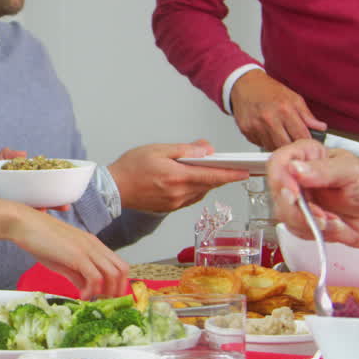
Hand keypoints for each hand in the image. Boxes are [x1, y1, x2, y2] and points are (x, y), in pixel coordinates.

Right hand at [0, 197, 127, 297]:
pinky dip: (92, 291)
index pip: (118, 265)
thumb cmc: (39, 239)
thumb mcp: (62, 260)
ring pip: (113, 274)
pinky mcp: (77, 255)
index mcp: (93, 244)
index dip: (119, 283)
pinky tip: (82, 296)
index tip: (109, 297)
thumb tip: (86, 289)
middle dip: (117, 290)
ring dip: (107, 292)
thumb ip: (76, 274)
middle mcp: (95, 245)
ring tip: (93, 301)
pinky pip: (95, 277)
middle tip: (104, 303)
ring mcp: (87, 249)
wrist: (25, 224)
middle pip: (121, 270)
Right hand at [107, 140, 248, 213]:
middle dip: (222, 176)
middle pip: (209, 184)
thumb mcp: (158, 149)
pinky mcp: (170, 208)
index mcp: (177, 176)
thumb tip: (206, 150)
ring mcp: (175, 203)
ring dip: (207, 182)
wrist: (113, 188)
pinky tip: (192, 180)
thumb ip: (185, 150)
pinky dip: (196, 188)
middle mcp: (179, 193)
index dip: (231, 174)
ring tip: (208, 170)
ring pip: (201, 192)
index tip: (245, 172)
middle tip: (233, 167)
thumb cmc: (131, 167)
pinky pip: (191, 198)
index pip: (212, 176)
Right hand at [229, 70, 326, 149]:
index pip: (301, 135)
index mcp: (284, 109)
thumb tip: (321, 127)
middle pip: (286, 145)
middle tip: (294, 142)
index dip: (307, 142)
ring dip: (278, 145)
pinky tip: (267, 132)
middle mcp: (269, 118)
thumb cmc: (269, 90)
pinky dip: (266, 141)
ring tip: (280, 135)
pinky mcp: (246, 131)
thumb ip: (307, 115)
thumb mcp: (293, 98)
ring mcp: (256, 126)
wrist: (244, 84)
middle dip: (292, 146)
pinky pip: (260, 144)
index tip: (308, 143)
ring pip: (272, 148)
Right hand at [266, 140, 358, 247]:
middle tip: (318, 213)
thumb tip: (296, 168)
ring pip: (283, 213)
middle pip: (277, 190)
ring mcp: (298, 199)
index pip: (279, 161)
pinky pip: (294, 228)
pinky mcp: (300, 219)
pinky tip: (331, 224)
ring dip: (308, 221)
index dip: (280, 178)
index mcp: (308, 156)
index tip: (294, 193)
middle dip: (297, 207)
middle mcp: (298, 176)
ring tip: (331, 219)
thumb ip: (323, 170)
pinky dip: (313, 230)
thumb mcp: (350, 172)